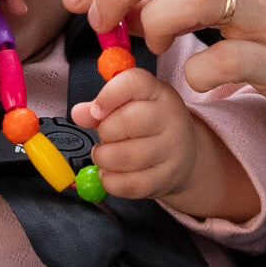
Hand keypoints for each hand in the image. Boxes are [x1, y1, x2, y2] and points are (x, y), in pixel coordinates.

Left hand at [70, 65, 199, 202]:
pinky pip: (129, 184)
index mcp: (159, 92)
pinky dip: (110, 181)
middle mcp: (170, 118)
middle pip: (128, 121)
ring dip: (104, 158)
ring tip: (105, 155)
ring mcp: (171, 150)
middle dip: (105, 132)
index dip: (108, 95)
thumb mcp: (132, 105)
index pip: (134, 82)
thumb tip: (78, 113)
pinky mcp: (166, 178)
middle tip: (104, 137)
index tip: (96, 110)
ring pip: (126, 156)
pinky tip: (110, 174)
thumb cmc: (151, 125)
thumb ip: (103, 106)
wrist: (186, 153)